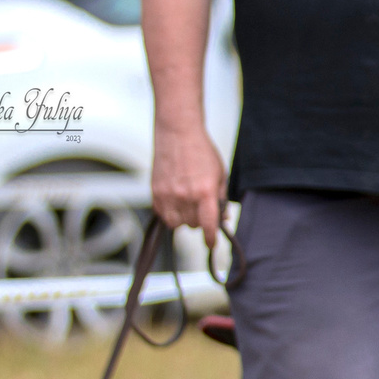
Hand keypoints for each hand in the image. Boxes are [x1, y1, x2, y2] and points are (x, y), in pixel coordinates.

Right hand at [150, 121, 226, 251]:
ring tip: (188, 204)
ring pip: (176, 223)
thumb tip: (222, 219)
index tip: (211, 244)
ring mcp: (168, 195)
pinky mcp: (155, 192)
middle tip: (201, 208)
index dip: (210, 238)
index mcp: (205, 192)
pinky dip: (170, 213)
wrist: (178, 134)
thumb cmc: (201, 152)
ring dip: (184, 219)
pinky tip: (176, 201)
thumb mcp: (220, 175)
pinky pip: (162, 215)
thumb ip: (221, 199)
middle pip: (193, 225)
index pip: (208, 225)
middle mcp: (186, 196)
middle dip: (200, 221)